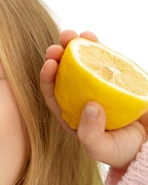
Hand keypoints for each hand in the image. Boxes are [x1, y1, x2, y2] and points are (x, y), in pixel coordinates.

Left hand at [40, 30, 147, 168]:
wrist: (146, 144)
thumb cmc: (119, 150)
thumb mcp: (100, 148)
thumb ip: (90, 133)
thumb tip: (90, 105)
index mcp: (69, 112)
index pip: (52, 93)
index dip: (47, 77)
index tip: (50, 64)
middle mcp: (79, 95)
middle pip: (63, 72)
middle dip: (57, 56)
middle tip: (58, 45)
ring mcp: (96, 83)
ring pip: (80, 61)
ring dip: (74, 46)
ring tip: (74, 34)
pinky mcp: (113, 76)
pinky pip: (101, 59)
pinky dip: (95, 47)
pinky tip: (91, 37)